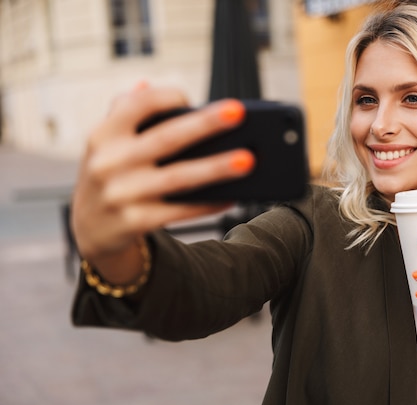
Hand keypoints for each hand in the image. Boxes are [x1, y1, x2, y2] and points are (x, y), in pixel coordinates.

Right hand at [71, 83, 254, 275]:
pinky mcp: (134, 222)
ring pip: (179, 178)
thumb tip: (146, 84)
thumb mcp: (106, 143)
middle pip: (166, 139)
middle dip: (205, 124)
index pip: (138, 105)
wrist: (89, 229)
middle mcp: (109, 162)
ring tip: (248, 160)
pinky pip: (180, 211)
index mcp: (103, 135)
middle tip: (239, 113)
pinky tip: (232, 196)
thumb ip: (123, 112)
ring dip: (216, 168)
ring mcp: (122, 194)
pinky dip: (207, 204)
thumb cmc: (110, 174)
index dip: (167, 96)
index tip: (193, 97)